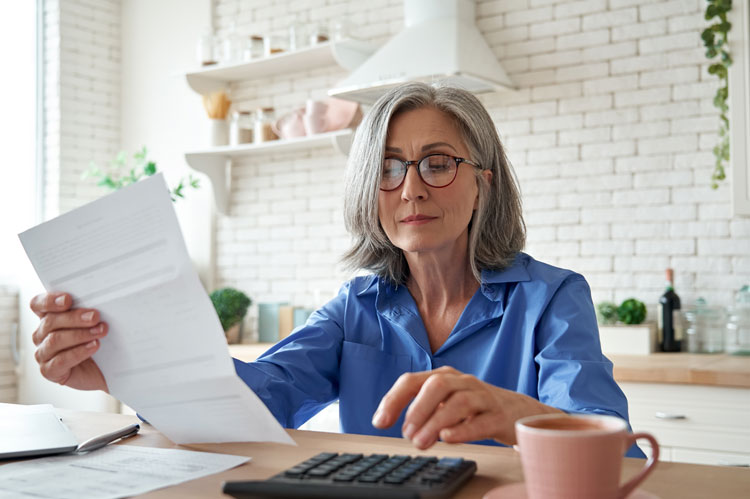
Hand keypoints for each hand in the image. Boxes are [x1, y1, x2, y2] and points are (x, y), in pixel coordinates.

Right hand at [30, 292, 108, 391]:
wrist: (104, 370)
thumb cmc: (97, 342)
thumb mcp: (93, 324)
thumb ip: (88, 312)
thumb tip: (95, 306)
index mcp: (48, 318)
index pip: (38, 304)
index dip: (49, 301)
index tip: (67, 299)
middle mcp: (41, 335)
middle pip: (50, 321)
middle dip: (75, 318)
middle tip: (95, 316)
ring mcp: (43, 354)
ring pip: (55, 340)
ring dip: (80, 335)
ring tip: (100, 332)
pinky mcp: (49, 371)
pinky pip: (60, 360)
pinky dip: (79, 352)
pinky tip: (94, 346)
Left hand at [371, 366, 560, 448]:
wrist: (518, 411)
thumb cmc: (474, 407)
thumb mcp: (444, 402)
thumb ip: (418, 408)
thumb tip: (385, 419)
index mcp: (444, 377)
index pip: (413, 380)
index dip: (393, 400)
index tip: (379, 422)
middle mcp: (463, 382)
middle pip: (437, 385)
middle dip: (417, 409)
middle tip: (406, 434)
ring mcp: (483, 397)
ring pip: (459, 402)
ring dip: (436, 422)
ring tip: (421, 442)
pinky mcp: (499, 416)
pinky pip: (482, 420)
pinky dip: (463, 429)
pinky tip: (448, 438)